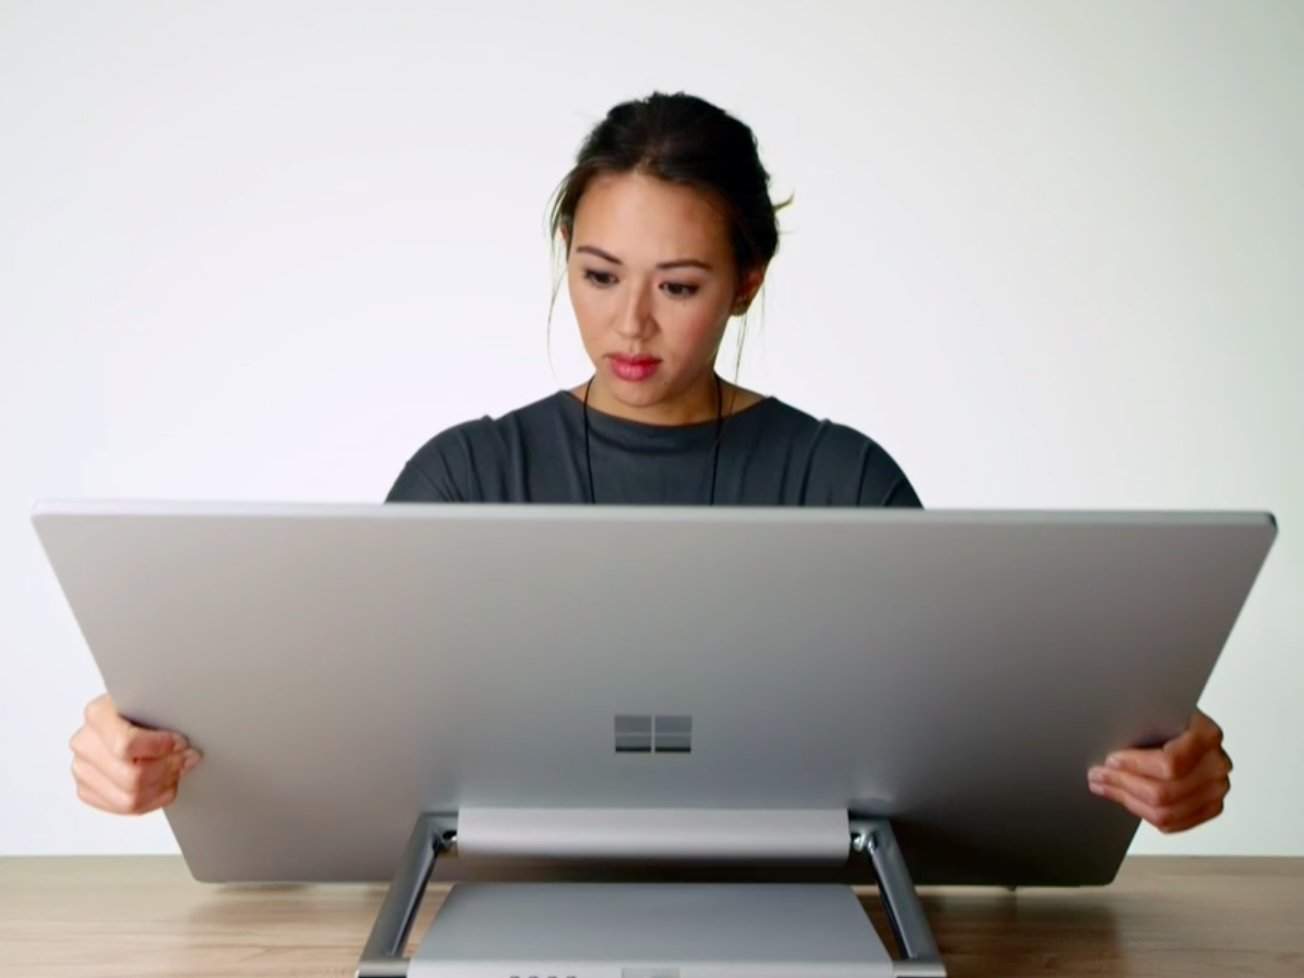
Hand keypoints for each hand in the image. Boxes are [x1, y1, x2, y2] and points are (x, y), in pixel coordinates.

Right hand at [69, 693, 201, 814]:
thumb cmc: (145, 705)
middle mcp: (84, 743)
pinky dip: (153, 800)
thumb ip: (167, 714)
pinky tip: (164, 784)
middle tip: (188, 758)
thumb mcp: (156, 698)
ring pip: (129, 799)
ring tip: (177, 771)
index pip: (127, 744)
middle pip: (132, 777)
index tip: (181, 742)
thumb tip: (185, 743)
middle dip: (168, 769)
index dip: (160, 748)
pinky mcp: (88, 790)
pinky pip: (125, 808)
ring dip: (163, 787)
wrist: (129, 713)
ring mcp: (83, 769)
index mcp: (98, 714)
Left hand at [1086, 708, 1231, 832]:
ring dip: (1128, 801)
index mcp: (1207, 735)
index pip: (1170, 763)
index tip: (1110, 760)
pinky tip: (1126, 799)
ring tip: (1105, 787)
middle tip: (1098, 775)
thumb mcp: (1155, 708)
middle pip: (1165, 792)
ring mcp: (1216, 788)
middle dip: (1123, 784)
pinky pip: (1173, 824)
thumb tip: (1106, 742)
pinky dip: (1143, 813)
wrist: (1187, 725)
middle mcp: (1217, 764)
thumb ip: (1140, 723)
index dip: (1134, 765)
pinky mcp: (1210, 807)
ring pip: (1166, 813)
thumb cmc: (1166, 715)